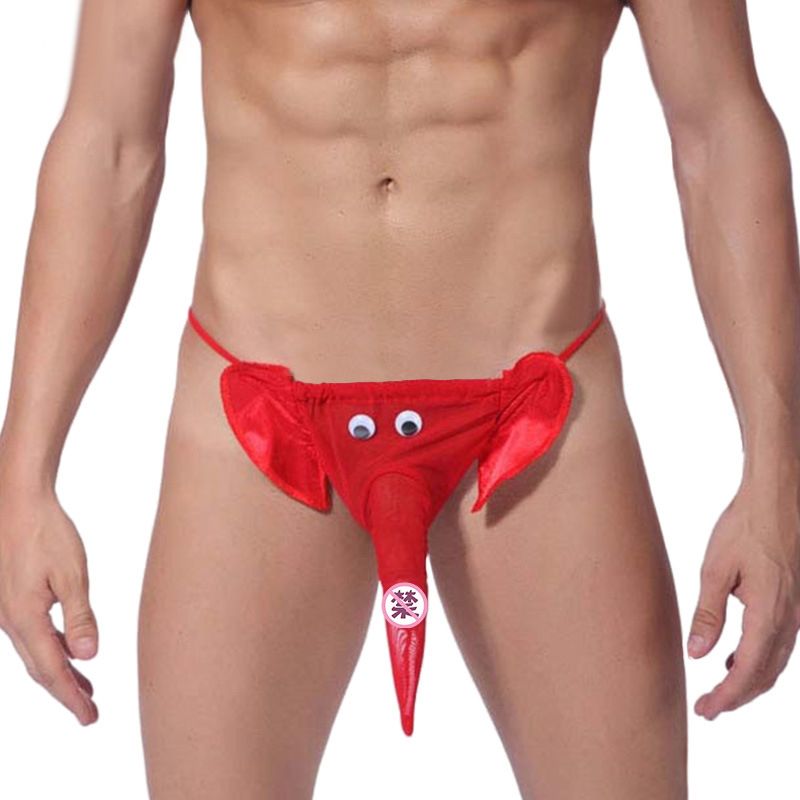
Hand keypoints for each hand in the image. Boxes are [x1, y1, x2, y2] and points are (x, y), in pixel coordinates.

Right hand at [0, 476, 98, 725]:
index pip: (51, 670)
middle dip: (66, 692)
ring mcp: (7, 610)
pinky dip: (51, 649)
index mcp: (25, 618)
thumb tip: (88, 657)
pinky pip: (31, 635)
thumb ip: (79, 616)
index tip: (90, 718)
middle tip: (90, 713)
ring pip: (35, 652)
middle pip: (40, 668)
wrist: (17, 501)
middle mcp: (10, 620)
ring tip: (86, 688)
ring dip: (59, 672)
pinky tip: (67, 650)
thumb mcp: (72, 573)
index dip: (71, 697)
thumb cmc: (47, 533)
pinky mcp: (11, 598)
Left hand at [687, 471, 799, 719]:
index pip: (748, 671)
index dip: (728, 696)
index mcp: (768, 614)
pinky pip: (779, 644)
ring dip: (749, 681)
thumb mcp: (715, 569)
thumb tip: (697, 654)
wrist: (776, 499)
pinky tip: (735, 657)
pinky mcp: (793, 602)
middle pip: (765, 674)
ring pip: (775, 662)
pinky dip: (759, 660)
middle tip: (708, 710)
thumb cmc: (744, 528)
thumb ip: (708, 613)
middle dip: (737, 697)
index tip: (706, 711)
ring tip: (719, 691)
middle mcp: (788, 619)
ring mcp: (795, 612)